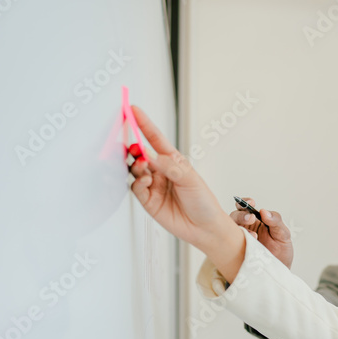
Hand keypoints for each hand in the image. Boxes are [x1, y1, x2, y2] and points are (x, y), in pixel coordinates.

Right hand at [127, 106, 233, 251]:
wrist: (205, 228)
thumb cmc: (204, 202)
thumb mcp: (191, 179)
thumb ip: (170, 167)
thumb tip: (150, 157)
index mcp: (173, 161)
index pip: (155, 138)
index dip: (143, 124)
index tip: (132, 109)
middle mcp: (160, 171)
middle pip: (140, 154)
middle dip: (134, 147)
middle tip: (134, 146)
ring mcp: (153, 185)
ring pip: (135, 170)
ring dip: (136, 165)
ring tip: (142, 164)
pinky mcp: (147, 201)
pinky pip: (136, 188)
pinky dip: (137, 182)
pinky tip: (145, 181)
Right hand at [230, 198, 293, 267]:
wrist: (279, 270)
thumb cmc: (280, 251)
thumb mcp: (283, 235)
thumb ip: (276, 222)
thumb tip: (264, 211)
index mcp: (255, 220)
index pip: (245, 206)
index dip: (244, 202)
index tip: (251, 203)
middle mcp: (244, 227)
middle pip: (235, 216)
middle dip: (241, 215)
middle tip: (251, 219)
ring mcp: (238, 239)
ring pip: (229, 229)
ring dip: (238, 229)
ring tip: (253, 237)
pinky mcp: (235, 252)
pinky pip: (229, 245)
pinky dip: (235, 243)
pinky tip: (246, 246)